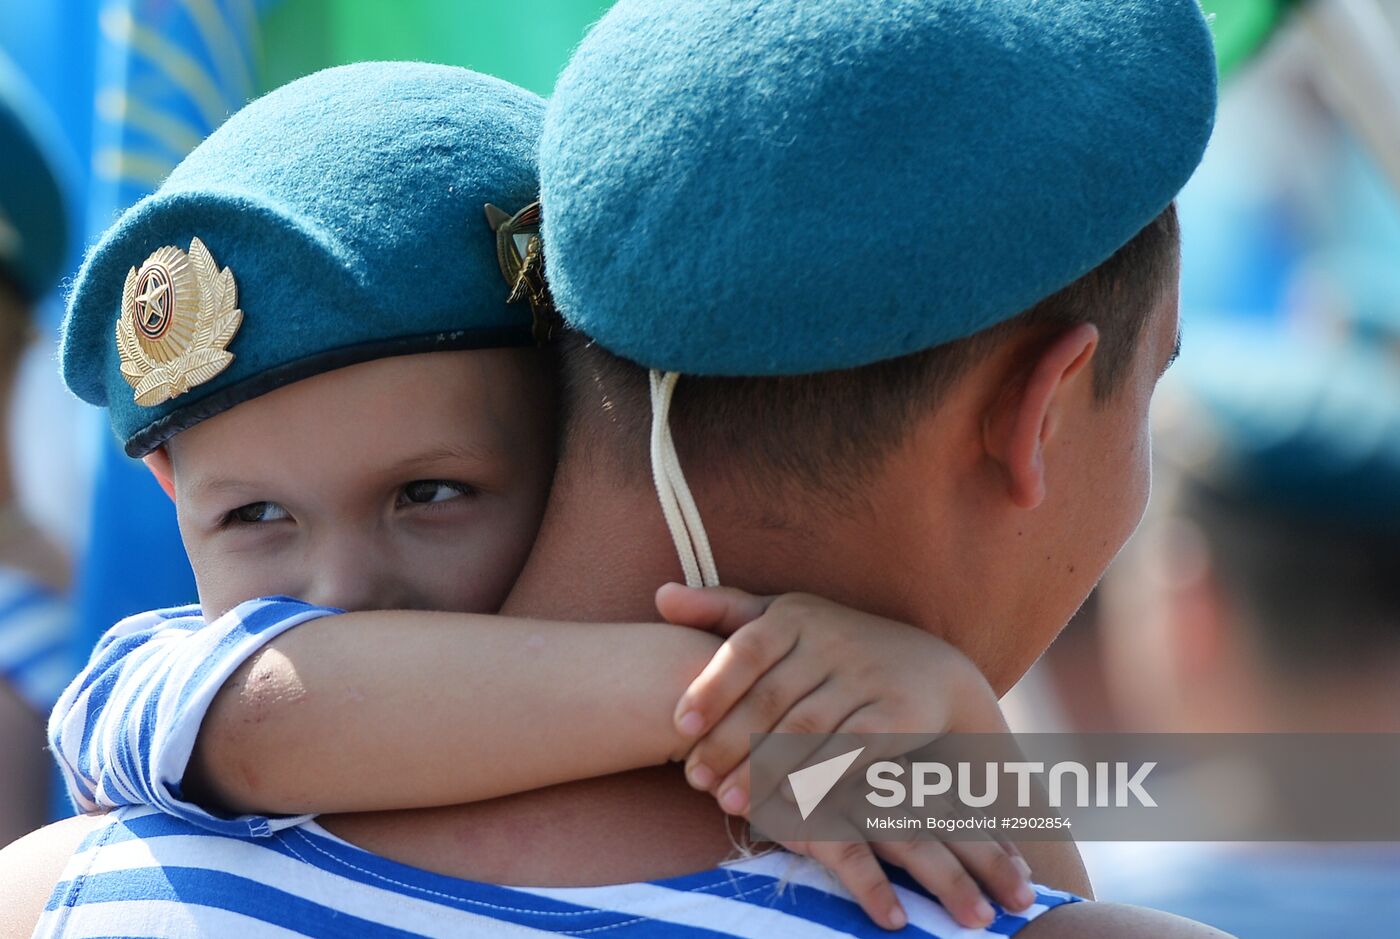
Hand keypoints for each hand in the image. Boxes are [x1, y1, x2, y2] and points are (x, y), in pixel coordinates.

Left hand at [657, 584, 1032, 929]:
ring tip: (731, 802)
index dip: (712, 687)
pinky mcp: (898, 716)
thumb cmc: (835, 647)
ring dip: (765, 770)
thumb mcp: (784, 617)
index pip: (746, 649)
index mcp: (797, 614)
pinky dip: (817, 781)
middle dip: (730, 743)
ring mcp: (868, 678)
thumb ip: (723, 610)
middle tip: (696, 779)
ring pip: (807, 730)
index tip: (681, 727)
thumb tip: (660, 595)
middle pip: (772, 697)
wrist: (930, 670)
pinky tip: (788, 804)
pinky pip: (849, 754)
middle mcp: (833, 639)